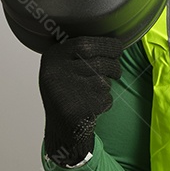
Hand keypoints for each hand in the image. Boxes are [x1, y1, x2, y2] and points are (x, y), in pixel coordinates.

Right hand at [39, 36, 125, 165]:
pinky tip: (92, 106)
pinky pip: (104, 99)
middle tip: (116, 71)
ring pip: (103, 82)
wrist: (61, 127)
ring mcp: (64, 93)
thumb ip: (81, 51)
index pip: (84, 44)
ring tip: (95, 91)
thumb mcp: (65, 65)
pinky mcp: (75, 111)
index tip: (118, 48)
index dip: (106, 45)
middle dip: (114, 66)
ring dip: (107, 86)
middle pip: (99, 63)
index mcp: (52, 57)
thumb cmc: (69, 90)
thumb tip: (116, 42)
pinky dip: (105, 102)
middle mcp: (55, 74)